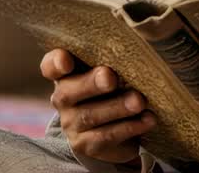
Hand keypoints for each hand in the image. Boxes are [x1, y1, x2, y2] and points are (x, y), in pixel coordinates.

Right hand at [40, 49, 155, 164]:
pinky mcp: (86, 145)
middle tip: (111, 78)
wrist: (110, 130)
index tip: (66, 61)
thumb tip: (137, 53)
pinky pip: (106, 136)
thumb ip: (112, 61)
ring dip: (117, 107)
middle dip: (91, 83)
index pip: (50, 66)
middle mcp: (63, 99)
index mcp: (65, 75)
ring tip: (139, 101)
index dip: (56, 62)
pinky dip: (129, 127)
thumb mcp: (107, 73)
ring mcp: (72, 124)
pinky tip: (148, 119)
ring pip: (90, 116)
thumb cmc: (110, 90)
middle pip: (69, 91)